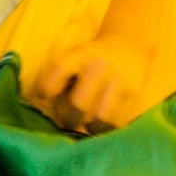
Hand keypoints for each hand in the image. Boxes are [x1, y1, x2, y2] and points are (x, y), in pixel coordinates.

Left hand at [27, 34, 153, 133]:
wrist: (128, 46)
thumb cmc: (91, 59)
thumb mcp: (74, 57)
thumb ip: (61, 78)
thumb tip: (46, 104)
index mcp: (80, 54)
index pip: (60, 69)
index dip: (47, 87)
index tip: (42, 97)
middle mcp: (99, 67)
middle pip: (80, 103)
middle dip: (69, 119)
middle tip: (66, 123)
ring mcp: (118, 81)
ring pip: (101, 117)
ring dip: (90, 127)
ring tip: (86, 127)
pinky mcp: (133, 93)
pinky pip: (118, 120)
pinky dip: (107, 128)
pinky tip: (101, 126)